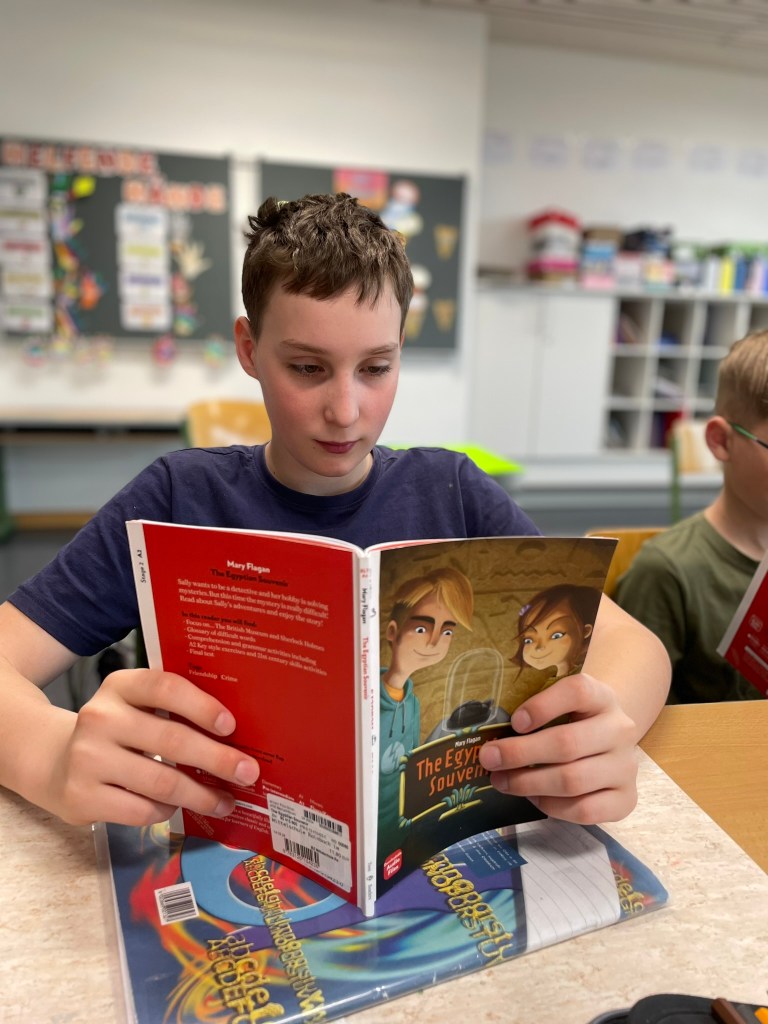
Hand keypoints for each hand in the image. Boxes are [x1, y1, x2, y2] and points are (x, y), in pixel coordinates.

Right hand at [44, 668, 259, 826]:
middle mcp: (101, 717)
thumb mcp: (135, 707)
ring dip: (202, 795)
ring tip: (226, 801)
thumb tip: (235, 737)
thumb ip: (173, 710)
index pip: (165, 688)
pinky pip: (142, 810)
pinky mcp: (82, 796)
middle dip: (218, 760)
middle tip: (248, 773)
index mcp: (120, 686)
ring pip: (162, 782)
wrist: (55, 762)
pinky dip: (168, 811)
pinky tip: (180, 808)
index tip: (231, 726)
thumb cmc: (116, 732)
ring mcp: (88, 758)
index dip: (202, 706)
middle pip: (172, 740)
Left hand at [478, 672, 638, 823]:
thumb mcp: (561, 706)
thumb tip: (492, 740)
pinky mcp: (626, 800)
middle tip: (488, 758)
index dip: (543, 706)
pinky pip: (584, 810)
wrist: (611, 743)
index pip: (578, 692)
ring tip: (502, 781)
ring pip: (573, 780)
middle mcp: (620, 730)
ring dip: (529, 783)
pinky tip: (532, 798)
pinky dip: (552, 806)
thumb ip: (535, 714)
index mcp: (602, 697)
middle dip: (520, 753)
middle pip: (567, 743)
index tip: (514, 721)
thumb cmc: (573, 721)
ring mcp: (626, 767)